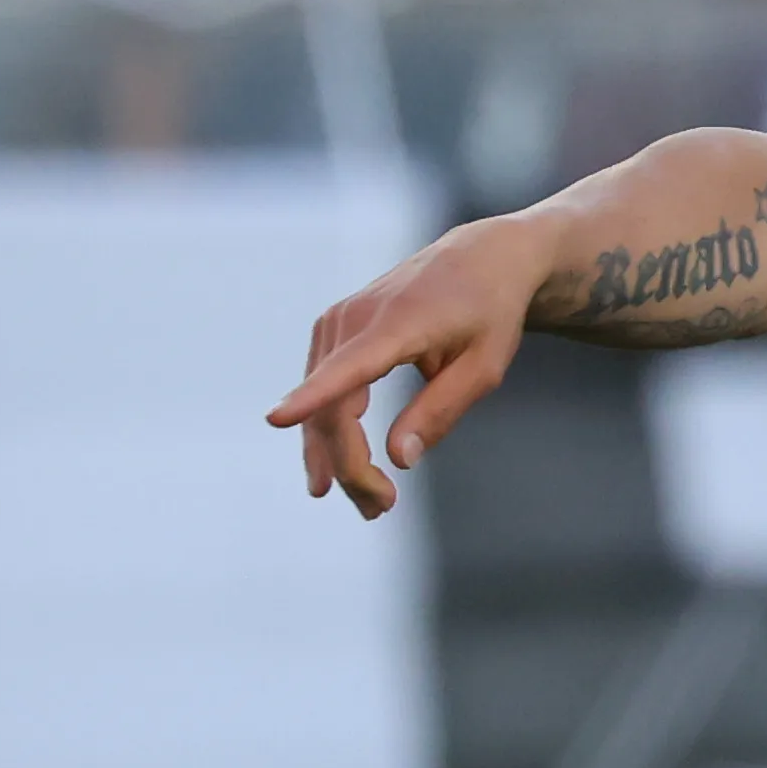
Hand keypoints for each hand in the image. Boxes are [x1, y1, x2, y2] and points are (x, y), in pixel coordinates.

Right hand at [265, 212, 558, 518]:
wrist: (479, 258)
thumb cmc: (490, 314)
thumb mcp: (484, 367)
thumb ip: (440, 410)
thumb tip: (399, 460)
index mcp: (398, 325)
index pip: (349, 368)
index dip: (312, 397)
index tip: (276, 418)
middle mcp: (355, 319)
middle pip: (333, 406)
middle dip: (350, 466)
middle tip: (380, 509)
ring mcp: (337, 322)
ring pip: (321, 404)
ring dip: (337, 457)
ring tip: (370, 504)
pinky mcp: (332, 330)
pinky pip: (322, 388)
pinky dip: (329, 431)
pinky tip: (336, 469)